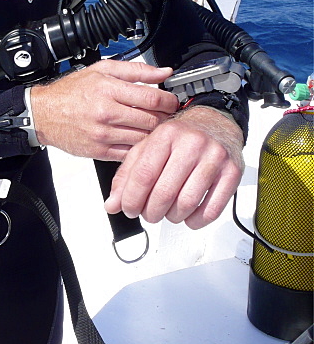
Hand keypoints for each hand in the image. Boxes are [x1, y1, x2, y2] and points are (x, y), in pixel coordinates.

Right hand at [30, 60, 177, 159]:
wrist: (44, 114)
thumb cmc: (71, 91)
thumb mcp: (102, 70)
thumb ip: (136, 70)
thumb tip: (164, 71)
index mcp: (109, 90)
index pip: (152, 98)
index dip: (169, 100)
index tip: (172, 101)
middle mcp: (106, 113)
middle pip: (152, 120)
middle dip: (165, 118)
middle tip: (168, 115)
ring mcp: (103, 135)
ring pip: (143, 138)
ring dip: (155, 134)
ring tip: (154, 126)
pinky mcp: (99, 152)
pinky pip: (129, 153)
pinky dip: (139, 148)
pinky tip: (139, 139)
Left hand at [104, 105, 244, 229]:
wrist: (216, 122)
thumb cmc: (180, 138)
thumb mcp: (148, 148)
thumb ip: (127, 175)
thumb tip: (112, 204)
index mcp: (166, 135)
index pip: (144, 175)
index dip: (132, 199)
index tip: (128, 209)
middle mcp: (192, 144)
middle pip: (164, 193)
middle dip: (151, 213)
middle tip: (148, 214)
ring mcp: (214, 158)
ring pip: (186, 204)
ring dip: (172, 217)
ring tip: (168, 212)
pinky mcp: (232, 172)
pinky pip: (211, 210)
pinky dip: (196, 221)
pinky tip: (188, 216)